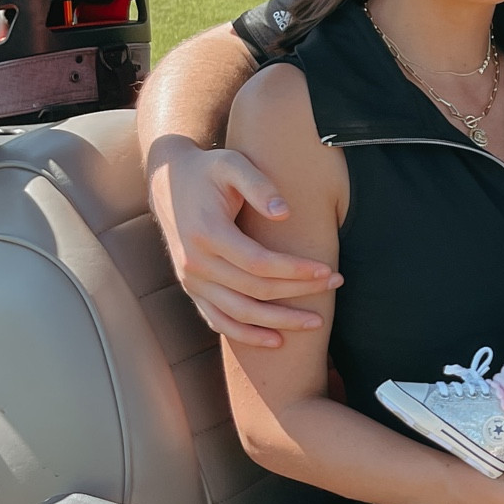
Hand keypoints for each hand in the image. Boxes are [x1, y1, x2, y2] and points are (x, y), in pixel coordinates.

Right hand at [147, 135, 340, 346]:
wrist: (168, 180)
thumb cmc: (208, 171)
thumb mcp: (232, 164)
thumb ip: (259, 185)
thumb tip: (284, 213)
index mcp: (207, 233)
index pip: (259, 263)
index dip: (296, 271)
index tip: (327, 270)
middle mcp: (194, 262)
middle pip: (255, 291)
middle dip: (299, 292)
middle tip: (335, 285)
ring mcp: (191, 280)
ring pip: (239, 314)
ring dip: (279, 322)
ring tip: (315, 323)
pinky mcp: (191, 288)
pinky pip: (218, 320)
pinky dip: (246, 334)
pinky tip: (276, 339)